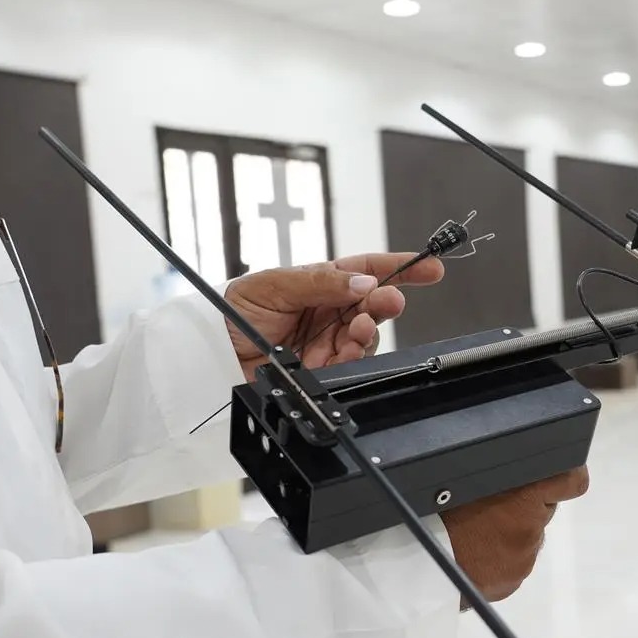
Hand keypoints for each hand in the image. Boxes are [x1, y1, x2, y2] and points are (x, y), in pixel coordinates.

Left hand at [222, 253, 444, 380]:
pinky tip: (349, 345)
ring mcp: (325, 342)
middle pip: (372, 305)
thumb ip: (320, 283)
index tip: (431, 267)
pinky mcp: (320, 371)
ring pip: (365, 336)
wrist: (207, 354)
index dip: (400, 268)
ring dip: (369, 330)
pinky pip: (349, 364)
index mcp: (318, 282)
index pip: (366, 270)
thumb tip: (363, 282)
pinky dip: (354, 354)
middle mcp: (327, 311)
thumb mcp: (274, 284)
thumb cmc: (232, 310)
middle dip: (387, 302)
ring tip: (361, 326)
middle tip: (391, 300)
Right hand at [441, 467, 590, 603]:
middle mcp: (530, 527)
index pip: (571, 481)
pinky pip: (514, 561)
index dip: (567, 477)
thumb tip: (521, 473)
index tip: (564, 474)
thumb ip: (504, 474)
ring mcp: (523, 556)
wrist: (418, 560)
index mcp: (524, 496)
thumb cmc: (438, 514)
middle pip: (543, 509)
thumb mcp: (470, 479)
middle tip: (491, 506)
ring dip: (510, 533)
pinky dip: (500, 557)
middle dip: (525, 507)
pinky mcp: (513, 579)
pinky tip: (475, 552)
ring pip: (527, 537)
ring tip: (475, 531)